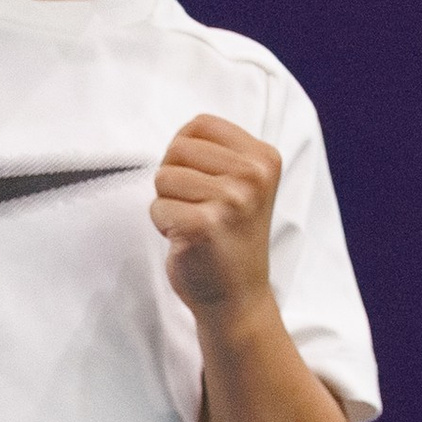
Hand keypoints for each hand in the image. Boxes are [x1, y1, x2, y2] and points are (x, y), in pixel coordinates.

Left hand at [150, 114, 280, 317]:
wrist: (238, 296)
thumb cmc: (231, 237)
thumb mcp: (243, 184)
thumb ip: (218, 153)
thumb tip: (181, 136)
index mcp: (264, 158)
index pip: (200, 124)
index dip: (186, 153)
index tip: (204, 182)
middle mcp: (253, 176)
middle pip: (177, 149)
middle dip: (176, 179)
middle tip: (200, 208)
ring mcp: (231, 201)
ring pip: (163, 177)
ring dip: (169, 203)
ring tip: (196, 225)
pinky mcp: (204, 225)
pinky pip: (157, 207)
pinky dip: (163, 225)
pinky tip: (188, 241)